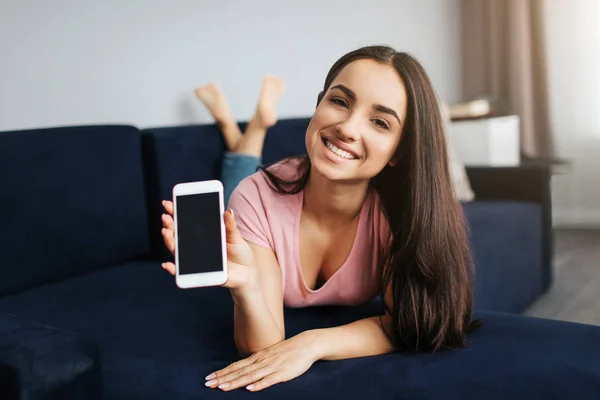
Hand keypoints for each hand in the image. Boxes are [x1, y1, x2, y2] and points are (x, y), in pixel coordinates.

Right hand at [160, 200, 257, 289]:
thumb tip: (228, 211)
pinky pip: (181, 273)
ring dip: (169, 242)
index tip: (168, 203)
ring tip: (166, 231)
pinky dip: (173, 270)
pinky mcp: (197, 274)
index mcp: (202, 234)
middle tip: (166, 216)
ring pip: (176, 251)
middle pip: (177, 234)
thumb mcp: (235, 236)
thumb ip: (230, 225)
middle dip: (169, 225)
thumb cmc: (240, 252)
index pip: (184, 221)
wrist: (248, 272)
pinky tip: (167, 264)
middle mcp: (194, 246)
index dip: (175, 212)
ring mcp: (194, 260)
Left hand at [204, 331, 318, 391]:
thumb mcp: (269, 354)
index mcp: (257, 358)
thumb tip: (244, 369)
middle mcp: (261, 362)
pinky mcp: (282, 373)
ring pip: (250, 376)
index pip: (236, 366)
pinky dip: (258, 385)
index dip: (222, 372)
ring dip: (235, 382)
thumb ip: (257, 362)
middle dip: (222, 378)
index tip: (208, 378)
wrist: (306, 344)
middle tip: (207, 384)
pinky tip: (249, 389)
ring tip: (222, 387)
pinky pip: (268, 380)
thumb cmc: (287, 351)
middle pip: (238, 371)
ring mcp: (271, 367)